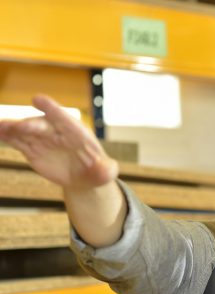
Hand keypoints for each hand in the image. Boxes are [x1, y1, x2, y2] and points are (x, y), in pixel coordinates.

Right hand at [0, 94, 117, 188]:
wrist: (83, 176)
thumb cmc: (97, 171)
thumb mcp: (105, 172)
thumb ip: (107, 170)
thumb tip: (107, 169)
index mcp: (77, 133)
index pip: (65, 119)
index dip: (52, 109)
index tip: (38, 99)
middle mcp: (58, 132)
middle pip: (43, 126)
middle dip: (32, 125)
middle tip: (21, 127)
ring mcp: (43, 139)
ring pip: (25, 131)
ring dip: (12, 128)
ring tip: (0, 127)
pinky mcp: (31, 148)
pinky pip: (17, 141)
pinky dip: (6, 136)